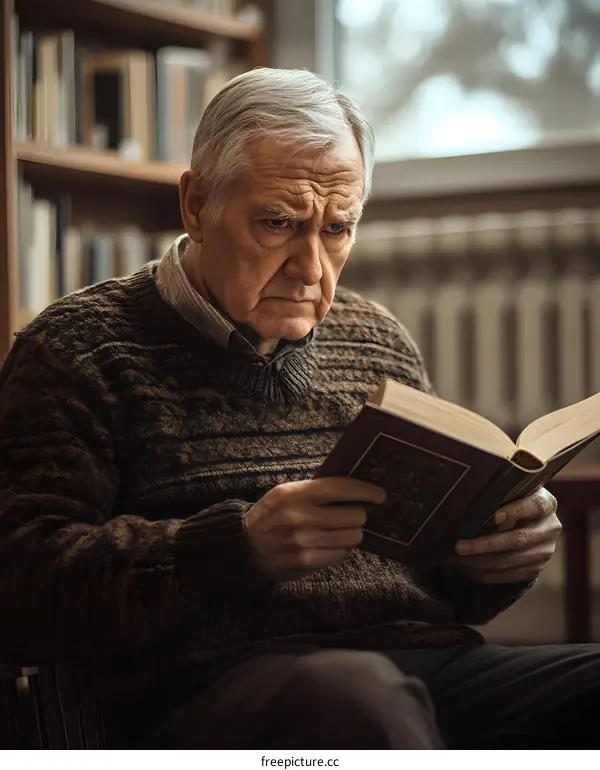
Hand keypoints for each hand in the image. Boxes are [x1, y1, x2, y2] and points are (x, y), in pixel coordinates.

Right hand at [243, 477, 385, 581]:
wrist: (244, 547)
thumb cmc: (270, 515)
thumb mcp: (286, 492)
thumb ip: (316, 489)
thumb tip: (354, 487)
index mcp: (296, 494)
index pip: (343, 488)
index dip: (366, 491)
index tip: (380, 495)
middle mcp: (301, 517)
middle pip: (355, 515)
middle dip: (359, 515)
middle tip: (354, 514)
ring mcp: (304, 542)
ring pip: (352, 537)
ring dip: (351, 533)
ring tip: (340, 530)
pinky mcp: (307, 562)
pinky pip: (340, 555)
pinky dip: (340, 549)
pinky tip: (329, 544)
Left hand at [446, 487, 560, 583]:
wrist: (528, 523)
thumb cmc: (510, 501)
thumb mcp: (510, 493)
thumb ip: (497, 494)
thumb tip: (465, 501)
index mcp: (546, 503)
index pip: (536, 505)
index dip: (516, 511)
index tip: (493, 516)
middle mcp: (550, 528)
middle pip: (517, 540)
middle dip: (484, 545)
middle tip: (458, 546)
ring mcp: (545, 552)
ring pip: (509, 561)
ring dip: (478, 562)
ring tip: (454, 558)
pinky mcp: (536, 570)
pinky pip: (506, 576)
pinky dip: (483, 573)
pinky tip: (465, 568)